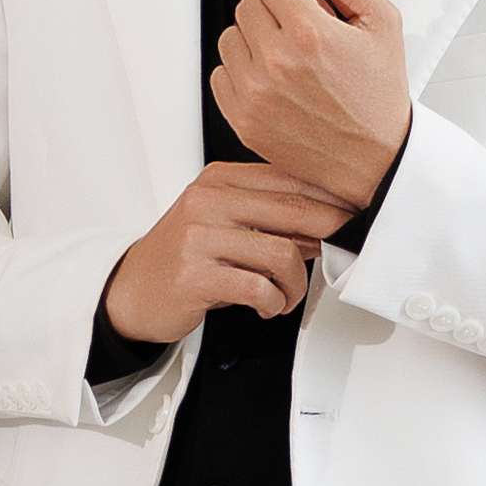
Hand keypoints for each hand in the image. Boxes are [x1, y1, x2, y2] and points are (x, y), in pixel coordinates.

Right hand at [101, 162, 351, 342]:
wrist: (131, 293)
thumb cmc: (183, 258)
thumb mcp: (223, 224)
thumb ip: (270, 218)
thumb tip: (328, 222)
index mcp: (217, 180)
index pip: (288, 179)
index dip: (330, 197)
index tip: (355, 213)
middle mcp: (207, 202)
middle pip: (292, 210)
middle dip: (329, 233)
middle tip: (344, 250)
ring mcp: (198, 238)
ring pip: (281, 253)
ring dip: (295, 283)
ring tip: (286, 295)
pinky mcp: (195, 277)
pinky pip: (259, 288)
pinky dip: (274, 302)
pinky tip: (267, 306)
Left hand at [211, 0, 411, 202]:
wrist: (375, 159)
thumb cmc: (379, 92)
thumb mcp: (382, 20)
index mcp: (310, 34)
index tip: (307, 9)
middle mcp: (276, 63)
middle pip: (248, 6)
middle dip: (274, 15)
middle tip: (302, 38)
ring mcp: (254, 94)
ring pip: (230, 38)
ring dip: (254, 43)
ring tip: (288, 62)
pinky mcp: (242, 120)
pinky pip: (220, 75)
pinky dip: (242, 75)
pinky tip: (274, 85)